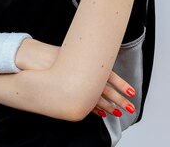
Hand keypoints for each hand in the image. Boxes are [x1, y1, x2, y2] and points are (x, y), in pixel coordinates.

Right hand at [16, 39, 135, 117]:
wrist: (37, 62)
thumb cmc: (55, 58)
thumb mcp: (74, 56)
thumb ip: (88, 61)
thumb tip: (98, 63)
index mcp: (89, 65)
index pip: (111, 76)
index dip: (122, 85)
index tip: (132, 92)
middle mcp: (86, 76)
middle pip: (108, 90)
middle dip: (121, 100)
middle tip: (131, 108)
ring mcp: (79, 86)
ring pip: (99, 99)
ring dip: (111, 107)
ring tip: (119, 113)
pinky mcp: (72, 93)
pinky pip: (87, 103)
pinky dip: (96, 109)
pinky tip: (103, 113)